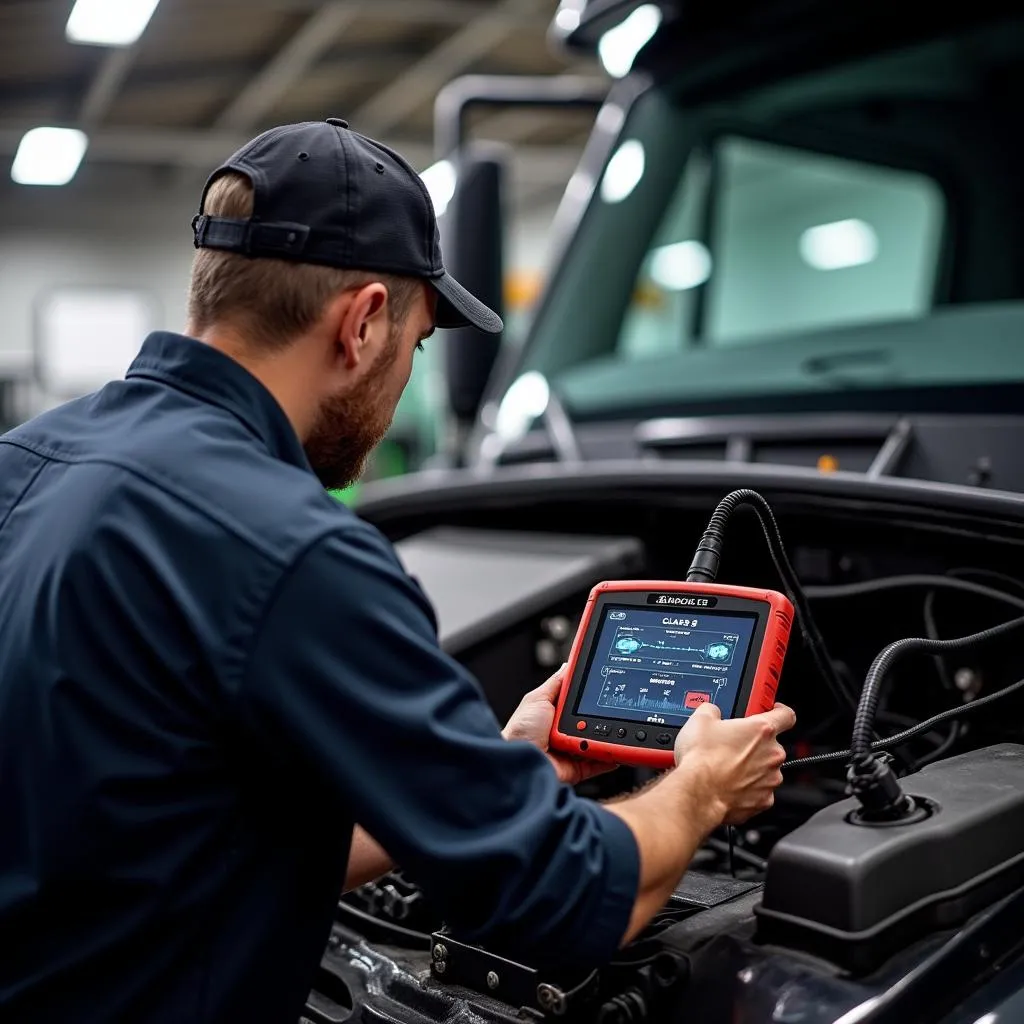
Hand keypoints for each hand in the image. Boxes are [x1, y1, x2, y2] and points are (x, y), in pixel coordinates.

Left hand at [503, 667, 616, 785]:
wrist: (519, 761)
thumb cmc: (520, 730)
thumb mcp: (538, 698)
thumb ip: (555, 684)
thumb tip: (568, 666)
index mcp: (554, 714)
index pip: (578, 702)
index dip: (590, 695)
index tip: (605, 685)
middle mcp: (564, 732)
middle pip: (591, 720)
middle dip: (601, 715)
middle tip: (610, 708)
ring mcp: (571, 749)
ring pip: (597, 741)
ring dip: (608, 736)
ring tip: (617, 727)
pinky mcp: (576, 768)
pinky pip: (598, 762)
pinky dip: (609, 757)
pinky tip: (618, 749)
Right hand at [673, 702, 794, 825]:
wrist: (697, 792)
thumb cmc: (702, 759)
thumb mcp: (701, 719)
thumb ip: (714, 710)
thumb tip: (713, 712)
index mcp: (762, 730)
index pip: (786, 715)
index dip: (780, 711)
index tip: (774, 712)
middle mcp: (772, 755)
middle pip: (771, 745)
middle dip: (755, 744)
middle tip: (733, 745)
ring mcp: (770, 779)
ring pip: (766, 769)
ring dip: (752, 767)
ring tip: (727, 767)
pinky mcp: (764, 801)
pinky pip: (760, 790)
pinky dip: (748, 788)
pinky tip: (729, 784)